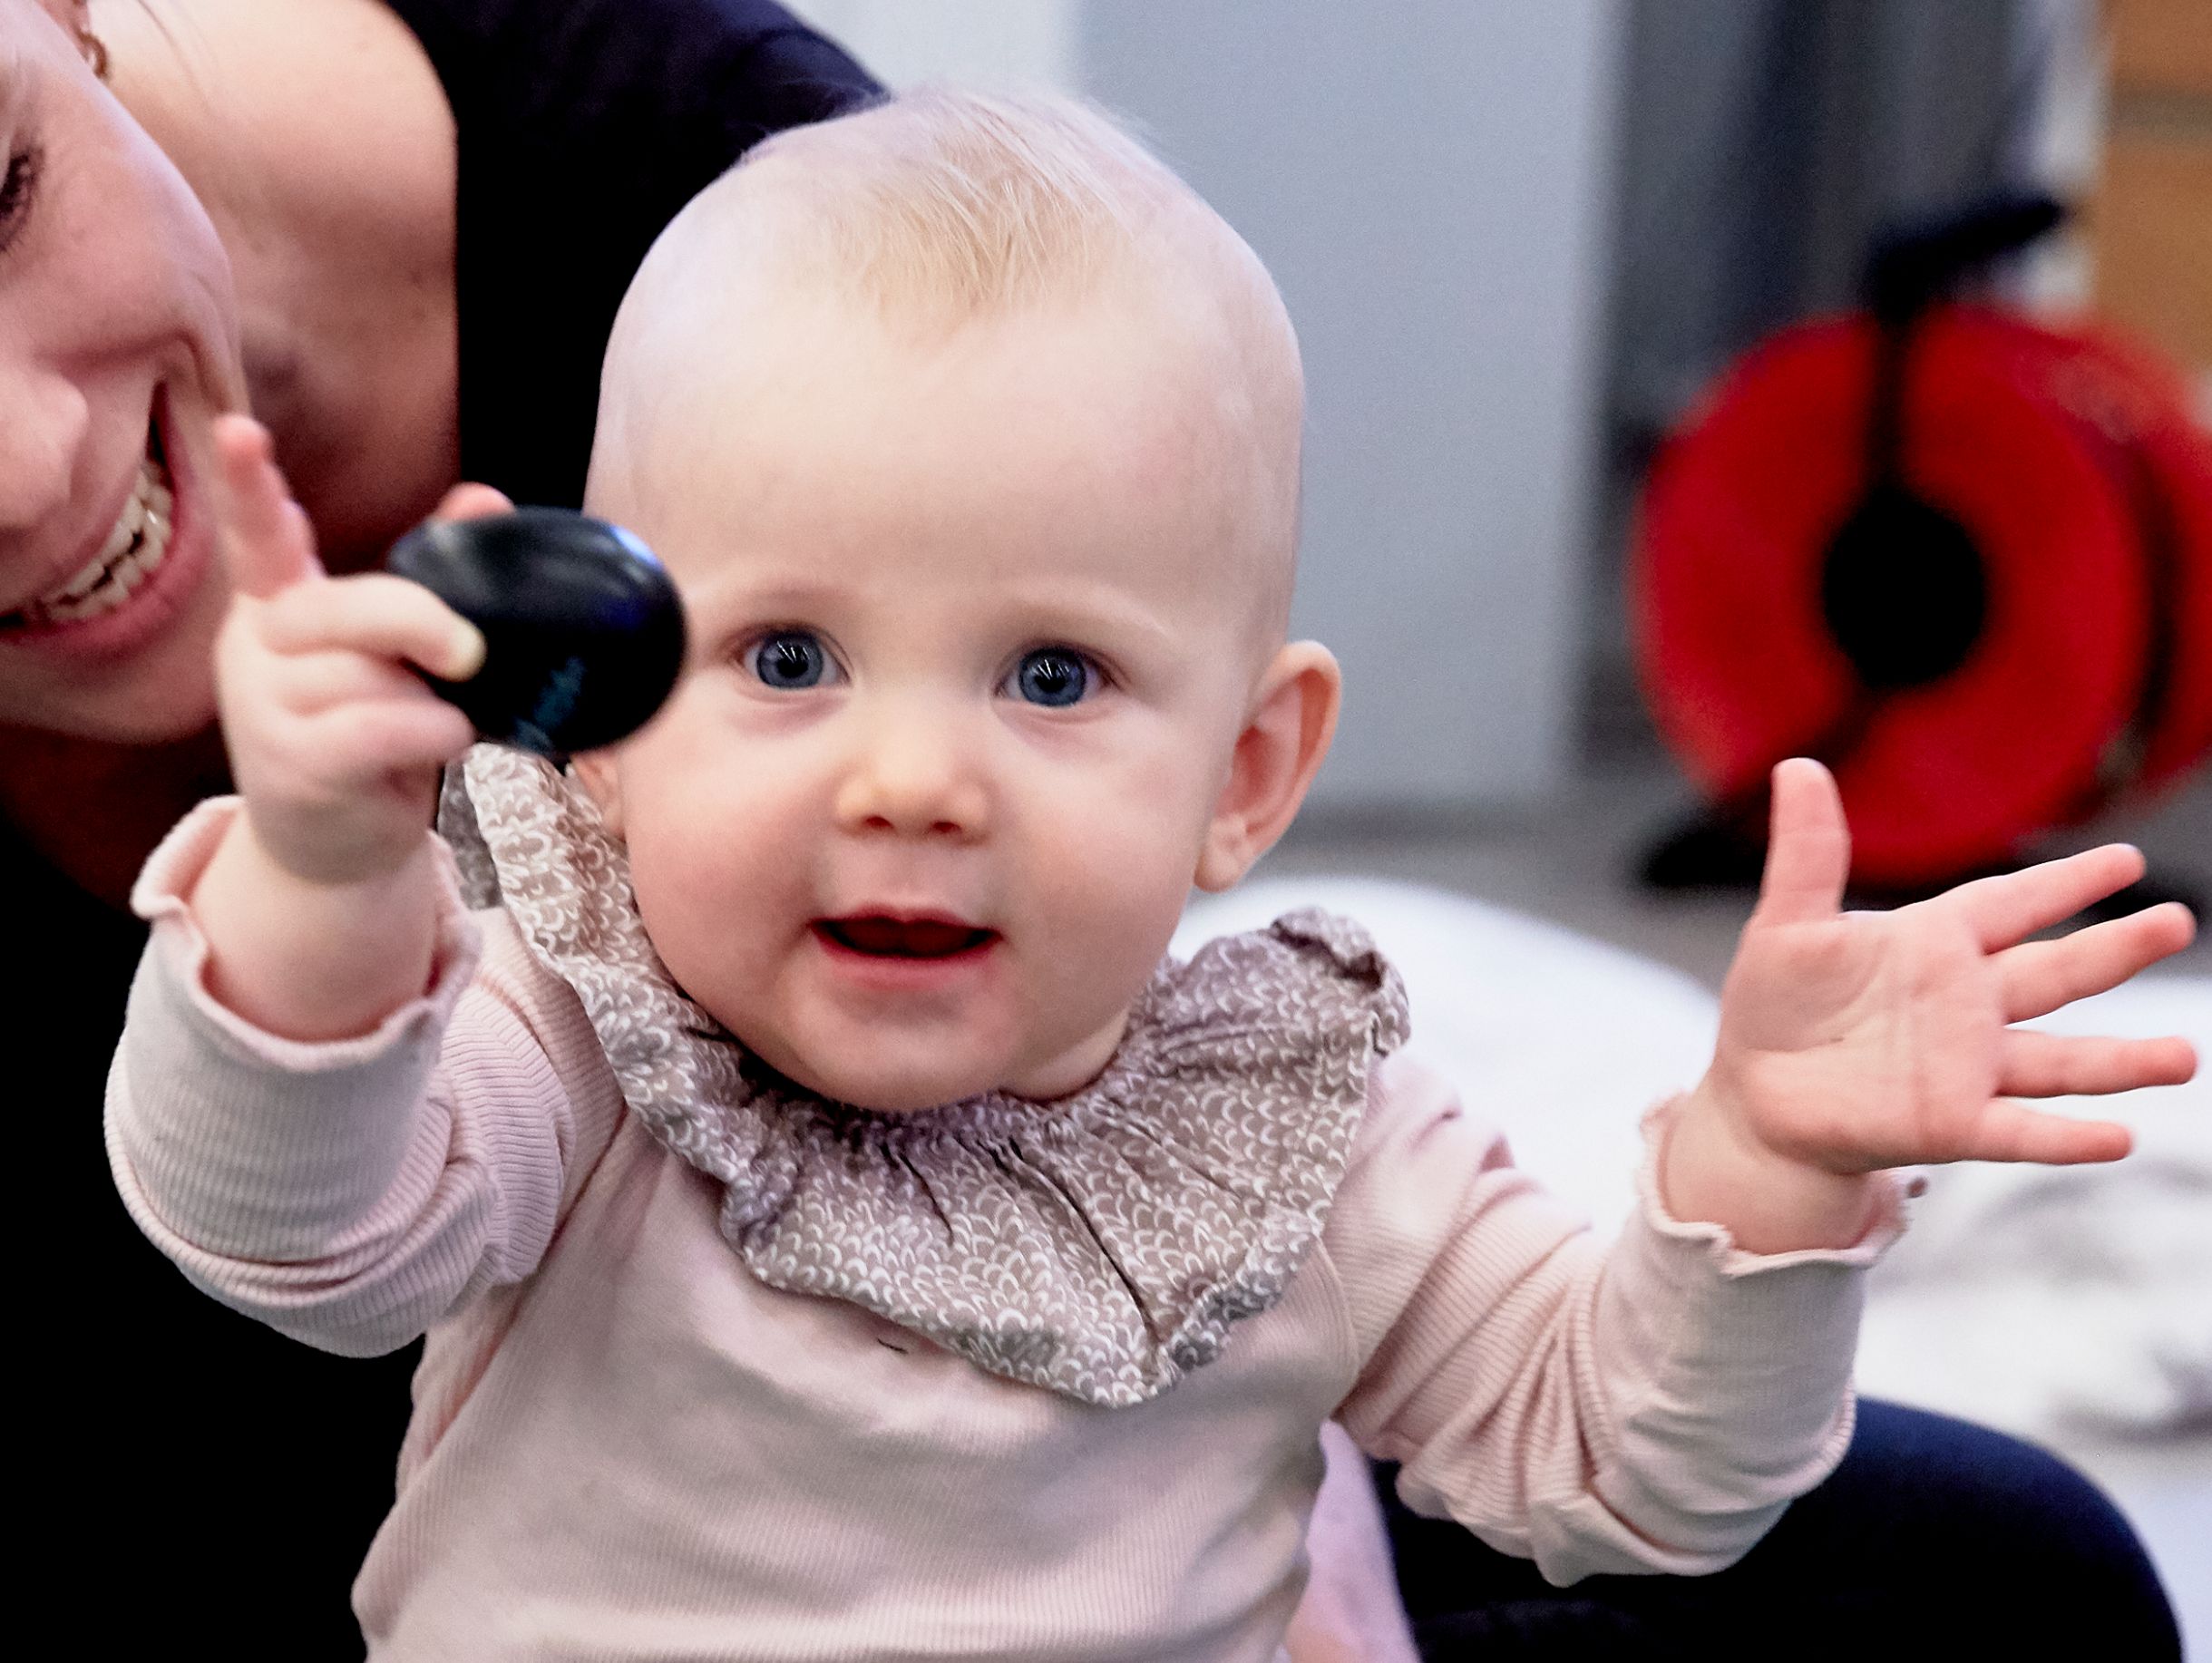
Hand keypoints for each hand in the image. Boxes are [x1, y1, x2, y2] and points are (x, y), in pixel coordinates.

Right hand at [211, 415, 506, 885]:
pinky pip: (383, 727)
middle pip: (345, 608)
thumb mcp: (398, 653)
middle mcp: (256, 645)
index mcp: (278, 603)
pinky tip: (435, 744)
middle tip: (466, 652)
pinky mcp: (291, 765)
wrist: (332, 845)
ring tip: (426, 722)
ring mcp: (262, 707)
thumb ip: (432, 578)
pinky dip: (432, 732)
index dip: (248, 485)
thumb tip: (486, 500)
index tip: (237, 431)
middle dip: (421, 623)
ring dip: (430, 699)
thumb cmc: (371, 730)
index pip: (258, 534)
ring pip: (372, 676)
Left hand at [1704, 757, 2196, 1180]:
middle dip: (2116, 950)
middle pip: (2055, 973)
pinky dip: (2065, 1137)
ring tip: (2185, 1056)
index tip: (2125, 859)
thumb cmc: (1776, 1006)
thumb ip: (1807, 854)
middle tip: (2177, 923)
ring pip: (2060, 1062)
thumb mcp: (1787, 926)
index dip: (2064, 882)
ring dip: (2121, 1061)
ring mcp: (1966, 1067)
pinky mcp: (1950, 1125)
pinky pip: (2020, 1132)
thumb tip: (1796, 766)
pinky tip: (2118, 1137)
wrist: (1755, 1096)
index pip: (2011, 904)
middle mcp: (1966, 1005)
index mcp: (1934, 946)